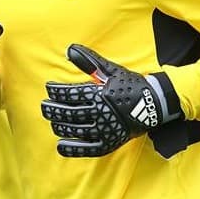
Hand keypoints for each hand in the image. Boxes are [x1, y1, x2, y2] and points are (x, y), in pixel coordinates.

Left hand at [41, 44, 183, 157]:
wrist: (155, 104)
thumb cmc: (131, 84)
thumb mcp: (111, 70)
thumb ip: (89, 61)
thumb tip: (69, 49)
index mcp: (101, 94)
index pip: (72, 94)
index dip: (57, 92)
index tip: (49, 89)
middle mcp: (102, 113)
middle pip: (70, 113)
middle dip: (54, 110)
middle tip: (44, 107)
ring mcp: (106, 130)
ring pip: (76, 129)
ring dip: (60, 126)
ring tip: (52, 122)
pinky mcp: (110, 143)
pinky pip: (88, 148)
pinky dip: (74, 149)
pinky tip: (60, 146)